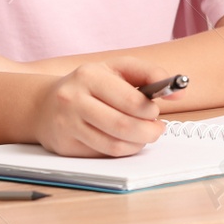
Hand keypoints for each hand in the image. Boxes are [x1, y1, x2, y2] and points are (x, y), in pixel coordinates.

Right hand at [30, 57, 171, 156]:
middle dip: (148, 131)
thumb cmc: (89, 85)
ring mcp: (67, 124)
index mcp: (90, 75)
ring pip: (113, 145)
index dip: (151, 110)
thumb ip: (150, 74)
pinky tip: (125, 142)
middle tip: (157, 129)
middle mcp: (74, 99)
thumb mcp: (116, 69)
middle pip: (123, 126)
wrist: (44, 105)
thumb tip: (180, 91)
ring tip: (143, 136)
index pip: (131, 100)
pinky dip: (121, 151)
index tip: (157, 111)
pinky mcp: (64, 146)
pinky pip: (102, 154)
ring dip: (137, 144)